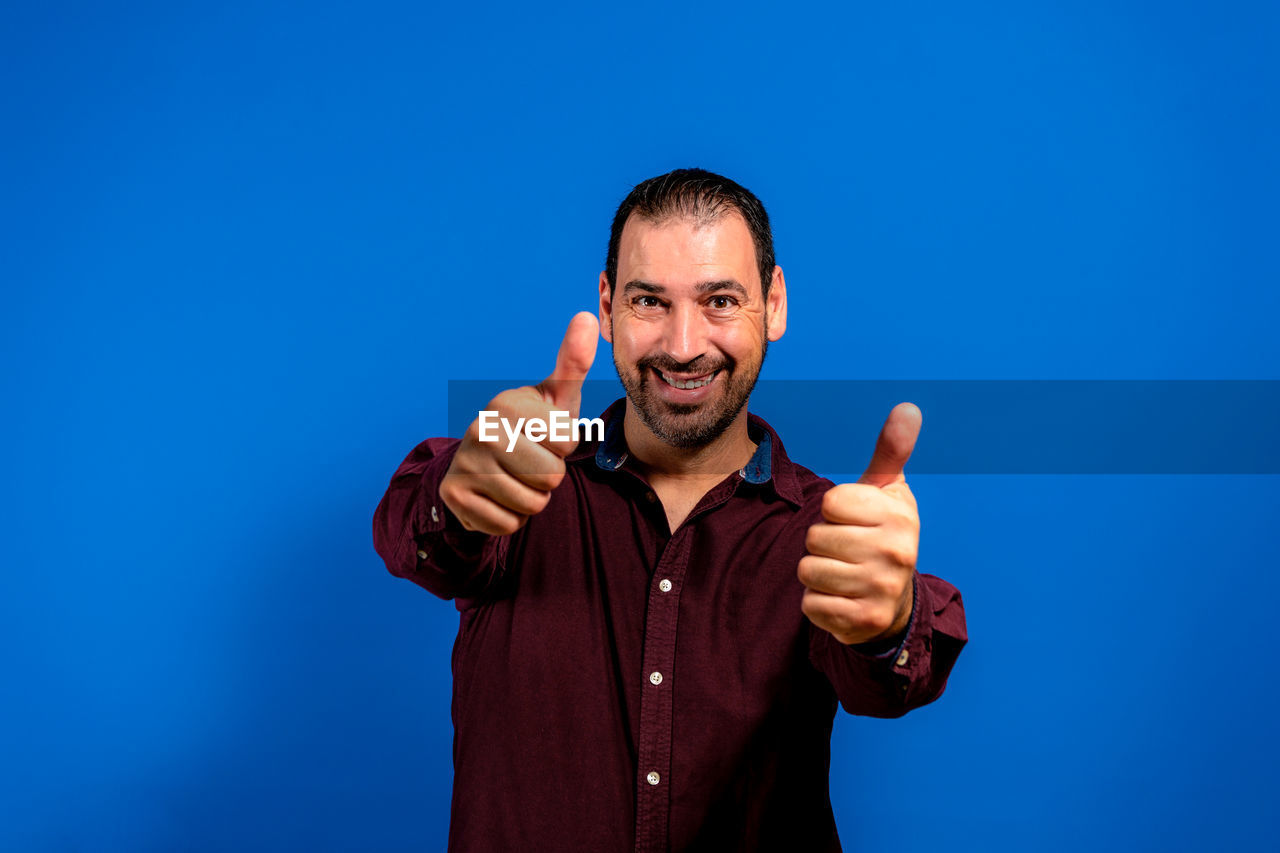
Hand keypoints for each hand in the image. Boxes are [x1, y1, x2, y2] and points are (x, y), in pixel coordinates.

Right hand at [439, 312, 598, 535]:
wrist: (478, 466)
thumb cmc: (530, 429)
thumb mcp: (555, 398)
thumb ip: (573, 361)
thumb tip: (588, 316)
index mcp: (506, 403)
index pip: (567, 443)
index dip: (564, 447)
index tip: (544, 437)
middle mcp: (480, 429)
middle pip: (550, 476)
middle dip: (549, 477)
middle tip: (530, 463)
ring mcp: (463, 463)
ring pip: (532, 503)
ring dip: (531, 500)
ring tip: (515, 479)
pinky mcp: (454, 496)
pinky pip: (508, 524)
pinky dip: (509, 518)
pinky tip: (498, 498)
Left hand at [799, 403, 921, 644]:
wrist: (895, 601)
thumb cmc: (882, 534)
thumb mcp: (888, 492)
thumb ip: (891, 450)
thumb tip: (908, 407)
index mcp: (899, 516)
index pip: (831, 502)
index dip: (833, 511)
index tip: (854, 521)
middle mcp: (897, 553)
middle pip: (815, 537)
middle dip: (822, 543)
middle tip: (847, 551)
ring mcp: (882, 589)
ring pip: (808, 570)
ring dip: (816, 573)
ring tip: (843, 573)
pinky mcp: (864, 622)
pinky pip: (810, 604)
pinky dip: (817, 603)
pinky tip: (841, 600)